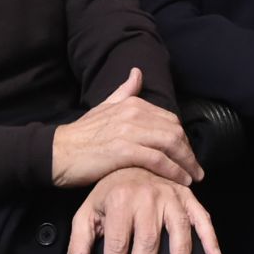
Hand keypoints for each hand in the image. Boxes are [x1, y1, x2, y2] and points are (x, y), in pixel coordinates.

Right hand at [50, 68, 203, 187]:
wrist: (58, 152)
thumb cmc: (82, 134)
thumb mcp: (104, 106)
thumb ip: (124, 91)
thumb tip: (138, 72)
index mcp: (132, 103)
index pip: (170, 119)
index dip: (183, 138)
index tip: (187, 153)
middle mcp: (133, 114)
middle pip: (174, 131)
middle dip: (189, 151)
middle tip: (195, 169)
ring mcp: (129, 132)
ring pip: (170, 144)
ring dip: (187, 162)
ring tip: (193, 177)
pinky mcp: (124, 151)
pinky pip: (158, 160)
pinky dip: (173, 171)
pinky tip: (180, 180)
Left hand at [64, 168, 220, 253]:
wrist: (132, 160)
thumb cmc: (109, 195)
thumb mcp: (87, 214)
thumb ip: (79, 245)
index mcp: (120, 200)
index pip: (117, 245)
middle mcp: (147, 196)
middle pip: (146, 241)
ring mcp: (170, 195)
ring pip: (177, 229)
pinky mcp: (187, 195)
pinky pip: (201, 216)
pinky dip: (209, 236)